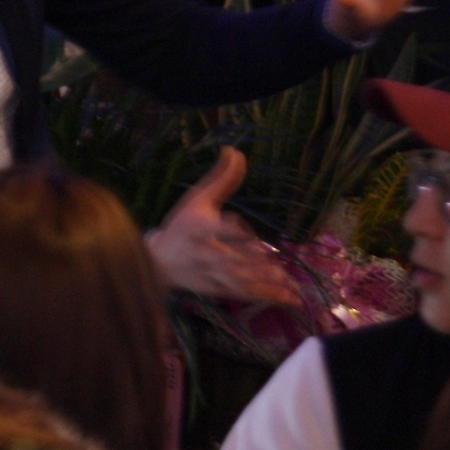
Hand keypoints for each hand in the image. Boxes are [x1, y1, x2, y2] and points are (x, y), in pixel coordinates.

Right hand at [146, 149, 300, 304]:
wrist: (159, 262)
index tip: (247, 234)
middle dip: (251, 261)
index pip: (214, 229)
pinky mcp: (219, 289)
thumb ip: (221, 178)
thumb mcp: (197, 198)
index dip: (231, 231)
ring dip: (264, 282)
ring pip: (240, 280)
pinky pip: (246, 294)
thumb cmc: (180, 225)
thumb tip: (236, 151)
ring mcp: (212, 274)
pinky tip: (290, 298)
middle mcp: (204, 252)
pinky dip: (268, 296)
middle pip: (229, 258)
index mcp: (197, 227)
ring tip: (289, 283)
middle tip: (274, 260)